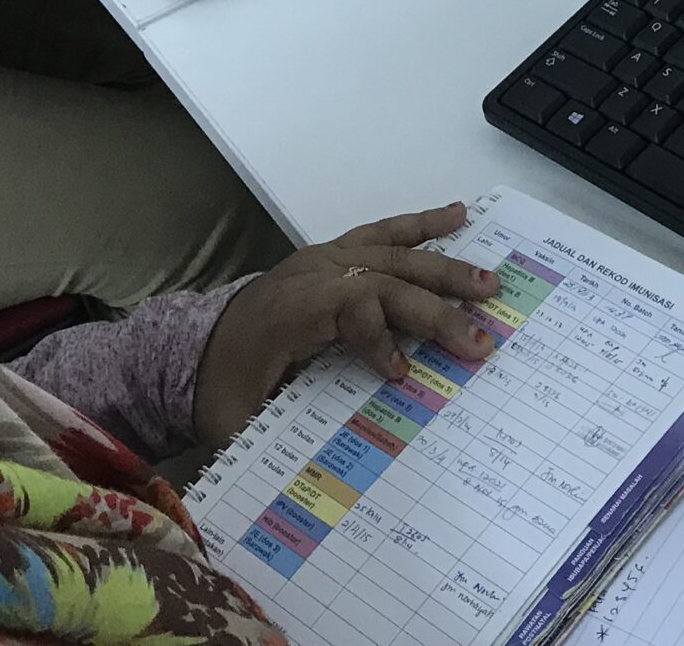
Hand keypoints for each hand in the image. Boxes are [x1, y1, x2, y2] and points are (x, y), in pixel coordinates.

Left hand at [193, 203, 496, 446]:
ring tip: (489, 284)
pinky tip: (458, 216)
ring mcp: (326, 259)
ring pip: (393, 254)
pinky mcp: (334, 255)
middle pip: (384, 279)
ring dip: (444, 269)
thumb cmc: (221, 388)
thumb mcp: (237, 419)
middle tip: (480, 341)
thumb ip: (278, 431)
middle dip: (435, 309)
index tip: (402, 375)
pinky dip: (421, 225)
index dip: (379, 336)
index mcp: (289, 310)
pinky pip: (383, 233)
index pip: (347, 305)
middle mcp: (312, 274)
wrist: (193, 350)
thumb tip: (320, 467)